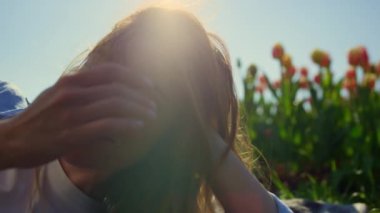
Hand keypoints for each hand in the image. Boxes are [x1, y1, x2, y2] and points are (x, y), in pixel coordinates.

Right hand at [0, 63, 155, 168]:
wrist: (12, 140)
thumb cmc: (40, 118)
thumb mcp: (57, 94)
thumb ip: (81, 88)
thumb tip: (110, 89)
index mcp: (70, 82)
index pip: (110, 72)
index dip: (134, 77)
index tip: (149, 86)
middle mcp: (72, 93)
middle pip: (117, 89)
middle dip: (141, 96)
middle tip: (154, 104)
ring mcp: (71, 114)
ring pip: (115, 106)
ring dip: (138, 110)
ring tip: (151, 115)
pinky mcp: (71, 135)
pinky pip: (106, 126)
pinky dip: (126, 124)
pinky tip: (138, 126)